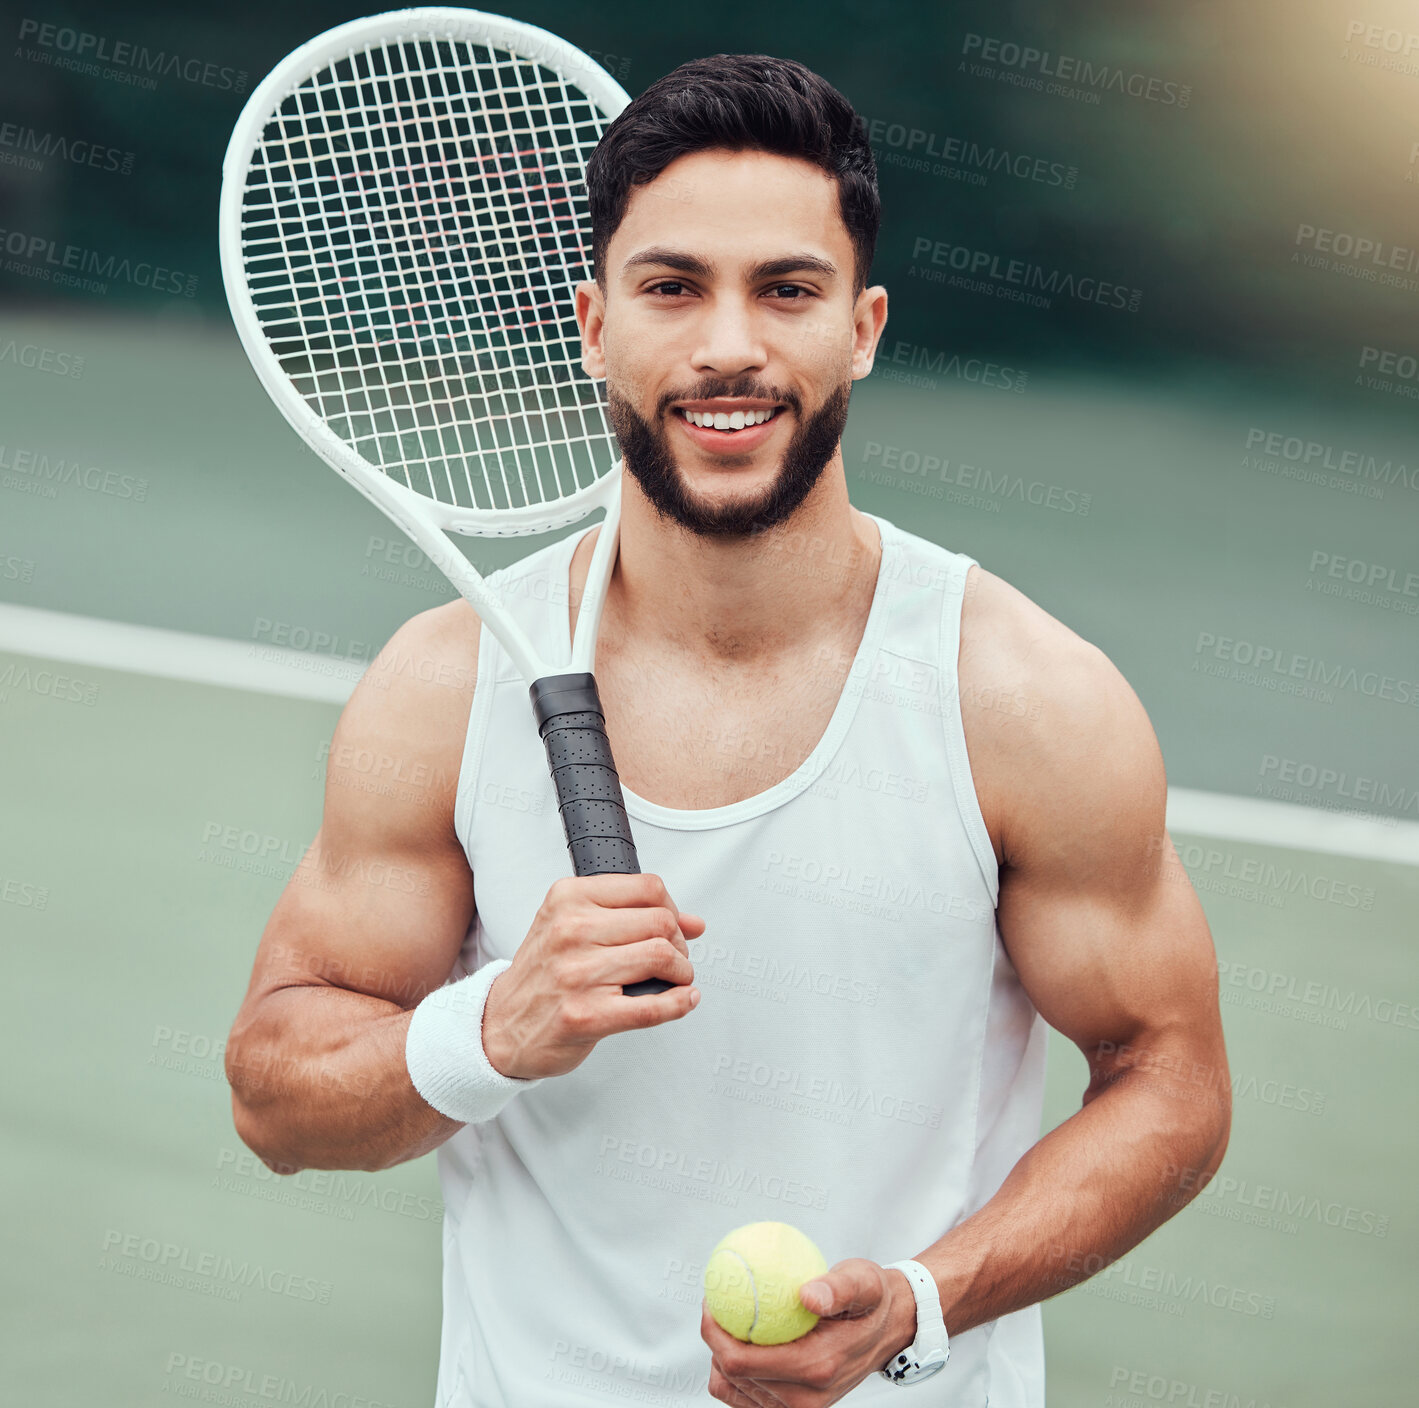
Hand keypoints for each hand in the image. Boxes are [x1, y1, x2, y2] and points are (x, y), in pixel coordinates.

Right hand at [481, 872, 705, 1079]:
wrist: (499, 1024)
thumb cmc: (542, 974)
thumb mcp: (572, 927)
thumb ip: (632, 916)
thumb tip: (693, 922)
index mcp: (568, 899)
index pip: (647, 888)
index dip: (672, 908)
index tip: (672, 925)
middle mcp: (571, 931)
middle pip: (661, 922)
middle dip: (679, 943)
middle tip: (674, 958)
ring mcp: (578, 974)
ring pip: (662, 957)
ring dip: (682, 972)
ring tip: (675, 979)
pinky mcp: (587, 1015)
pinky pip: (653, 1006)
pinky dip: (679, 1004)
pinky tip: (681, 1001)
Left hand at [701, 1259, 908, 1405]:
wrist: (889, 1329)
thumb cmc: (871, 1301)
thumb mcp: (863, 1282)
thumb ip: (838, 1288)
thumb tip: (807, 1295)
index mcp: (818, 1367)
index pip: (742, 1361)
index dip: (715, 1333)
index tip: (712, 1300)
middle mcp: (806, 1398)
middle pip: (732, 1376)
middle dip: (715, 1339)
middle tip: (716, 1303)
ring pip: (733, 1388)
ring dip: (722, 1354)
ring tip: (729, 1320)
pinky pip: (744, 1397)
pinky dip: (734, 1372)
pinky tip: (740, 1342)